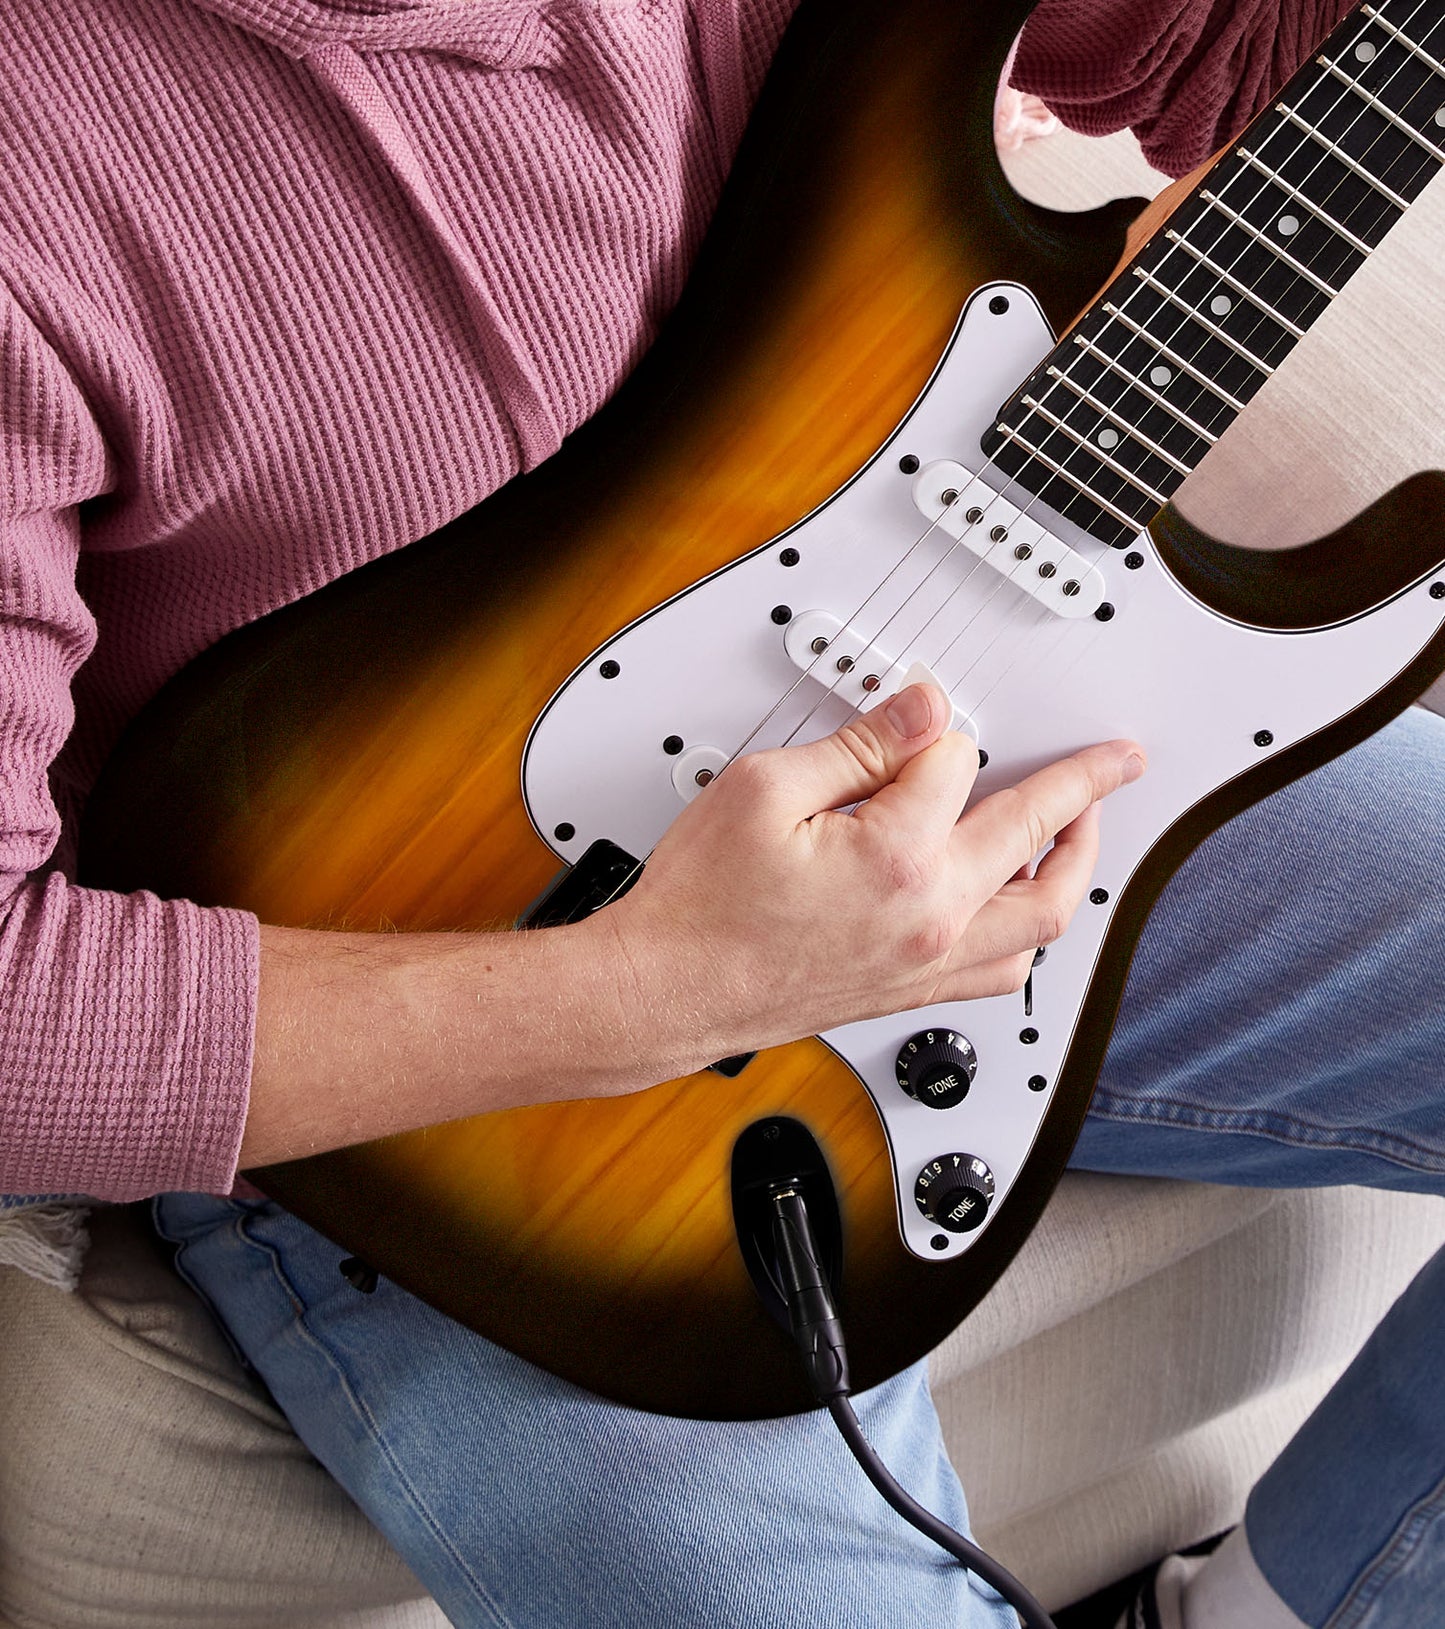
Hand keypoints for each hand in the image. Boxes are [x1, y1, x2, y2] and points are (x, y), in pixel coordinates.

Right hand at [597, 683, 1144, 1073]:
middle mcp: (929, 915)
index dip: (927, 730)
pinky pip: (1006, 972)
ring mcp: (928, 962)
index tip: (912, 721)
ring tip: (1084, 829)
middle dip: (1082, 784)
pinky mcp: (913, 993)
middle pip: (1035, 833)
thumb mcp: (765, 790)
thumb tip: (922, 709)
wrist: (669, 989)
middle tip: (1115, 761)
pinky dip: (1033, 936)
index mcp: (896, 854)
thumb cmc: (702, 904)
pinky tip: (1025, 910)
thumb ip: (858, 745)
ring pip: (1044, 916)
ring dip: (1077, 866)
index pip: (953, 760)